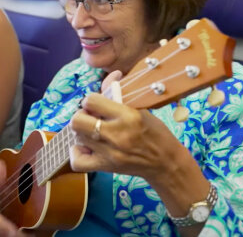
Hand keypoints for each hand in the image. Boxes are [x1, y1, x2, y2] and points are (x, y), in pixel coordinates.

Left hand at [69, 93, 184, 181]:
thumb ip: (120, 94)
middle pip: (77, 121)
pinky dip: (77, 153)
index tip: (96, 104)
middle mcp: (116, 134)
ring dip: (82, 132)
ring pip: (76, 137)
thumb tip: (111, 75)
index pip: (91, 101)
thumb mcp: (141, 110)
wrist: (166, 163)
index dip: (91, 100)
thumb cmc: (156, 133)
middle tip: (91, 118)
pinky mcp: (106, 167)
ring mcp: (109, 153)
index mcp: (127, 116)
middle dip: (81, 116)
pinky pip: (78, 161)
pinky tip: (87, 148)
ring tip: (93, 132)